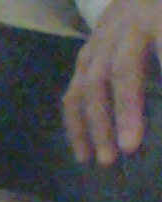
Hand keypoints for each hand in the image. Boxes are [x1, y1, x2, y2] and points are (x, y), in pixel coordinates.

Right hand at [64, 0, 161, 165]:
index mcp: (159, 16)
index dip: (143, 94)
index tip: (143, 131)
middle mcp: (128, 25)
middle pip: (122, 69)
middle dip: (125, 110)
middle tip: (129, 149)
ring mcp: (101, 40)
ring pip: (90, 82)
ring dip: (94, 125)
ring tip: (101, 160)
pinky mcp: (84, 54)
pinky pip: (74, 91)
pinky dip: (76, 123)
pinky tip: (83, 151)